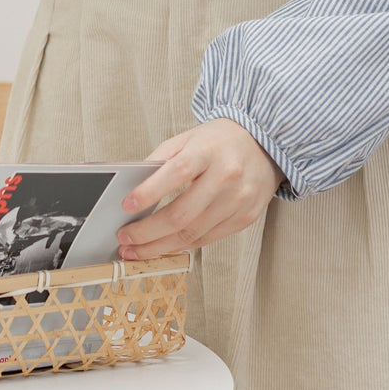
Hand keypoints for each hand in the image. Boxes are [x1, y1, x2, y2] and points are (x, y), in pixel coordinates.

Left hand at [117, 119, 283, 258]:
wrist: (264, 146)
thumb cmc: (220, 142)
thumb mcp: (188, 139)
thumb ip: (160, 160)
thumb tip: (132, 189)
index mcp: (208, 151)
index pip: (177, 172)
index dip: (150, 192)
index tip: (127, 206)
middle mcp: (227, 176)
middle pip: (181, 214)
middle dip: (147, 232)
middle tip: (124, 239)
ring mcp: (238, 200)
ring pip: (192, 234)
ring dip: (159, 246)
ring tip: (136, 250)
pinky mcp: (245, 218)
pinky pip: (207, 239)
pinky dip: (181, 246)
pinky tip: (164, 246)